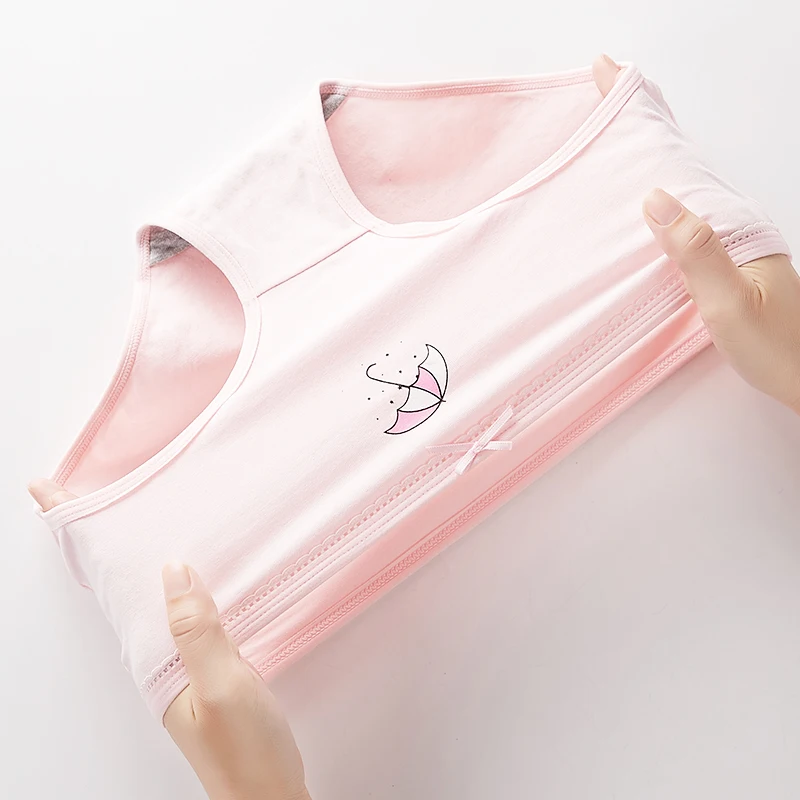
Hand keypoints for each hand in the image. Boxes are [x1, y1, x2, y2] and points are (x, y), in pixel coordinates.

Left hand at [27, 480, 310, 799]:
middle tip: (92, 498)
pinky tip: (195, 574)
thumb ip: (197, 630)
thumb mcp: (223, 687)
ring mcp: (186, 666)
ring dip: (144, 563)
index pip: (115, 592)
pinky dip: (184, 585)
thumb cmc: (247, 750)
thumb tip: (173, 568)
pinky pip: (189, 615)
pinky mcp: (212, 668)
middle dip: (106, 546)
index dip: (85, 544)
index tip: (56, 497)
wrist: (271, 795)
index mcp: (155, 664)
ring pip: (159, 602)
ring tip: (138, 523)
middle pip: (129, 593)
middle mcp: (162, 661)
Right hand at [595, 55, 799, 412]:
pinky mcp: (721, 262)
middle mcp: (733, 226)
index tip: (612, 79)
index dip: (648, 117)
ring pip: (681, 189)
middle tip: (604, 92)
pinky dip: (654, 198)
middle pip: (682, 164)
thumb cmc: (773, 349)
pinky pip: (682, 218)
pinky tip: (637, 204)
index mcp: (736, 226)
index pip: (682, 161)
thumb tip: (654, 198)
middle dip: (645, 125)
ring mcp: (728, 243)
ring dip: (648, 158)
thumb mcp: (728, 303)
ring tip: (612, 136)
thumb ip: (695, 251)